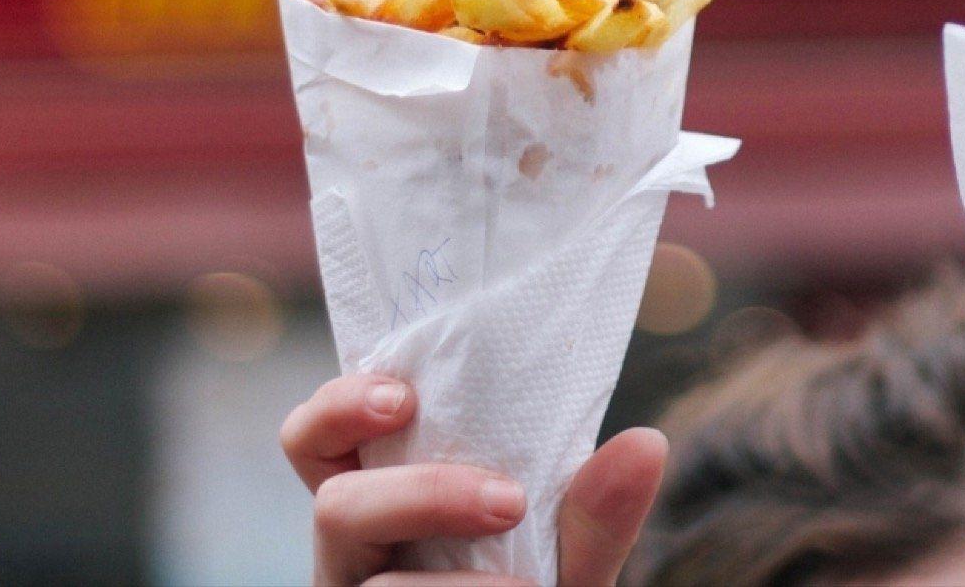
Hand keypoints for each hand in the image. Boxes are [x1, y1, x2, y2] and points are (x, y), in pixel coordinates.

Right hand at [280, 375, 665, 585]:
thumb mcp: (574, 553)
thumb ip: (597, 509)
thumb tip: (645, 443)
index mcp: (383, 496)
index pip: (319, 438)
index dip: (339, 407)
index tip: (402, 397)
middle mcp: (356, 554)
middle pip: (334, 508)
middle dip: (423, 497)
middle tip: (510, 501)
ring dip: (455, 584)